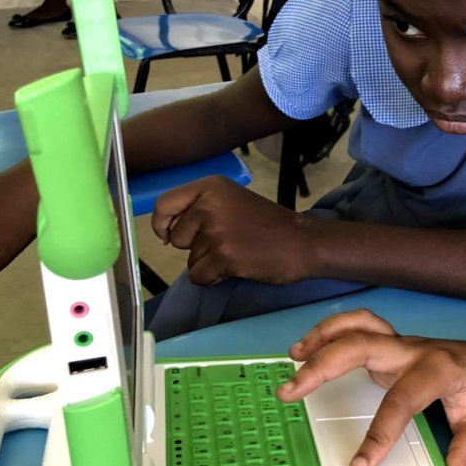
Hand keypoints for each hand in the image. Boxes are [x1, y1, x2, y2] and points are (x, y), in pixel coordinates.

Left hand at [152, 176, 321, 285]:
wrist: (303, 242)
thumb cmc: (269, 224)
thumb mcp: (233, 202)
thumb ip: (201, 208)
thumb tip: (166, 231)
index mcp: (212, 187)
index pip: (165, 204)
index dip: (161, 224)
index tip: (168, 235)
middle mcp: (210, 204)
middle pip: (177, 238)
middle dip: (196, 247)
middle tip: (228, 241)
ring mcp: (216, 230)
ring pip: (190, 260)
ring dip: (210, 262)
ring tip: (238, 252)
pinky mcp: (223, 255)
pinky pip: (199, 277)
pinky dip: (215, 278)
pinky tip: (238, 266)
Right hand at [277, 310, 465, 465]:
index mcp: (441, 368)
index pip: (402, 399)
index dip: (379, 433)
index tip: (360, 465)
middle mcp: (417, 350)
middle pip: (365, 345)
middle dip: (324, 365)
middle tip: (291, 391)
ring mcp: (403, 344)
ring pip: (358, 326)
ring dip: (323, 337)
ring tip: (292, 360)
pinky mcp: (394, 346)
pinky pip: (359, 328)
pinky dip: (331, 332)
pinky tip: (308, 349)